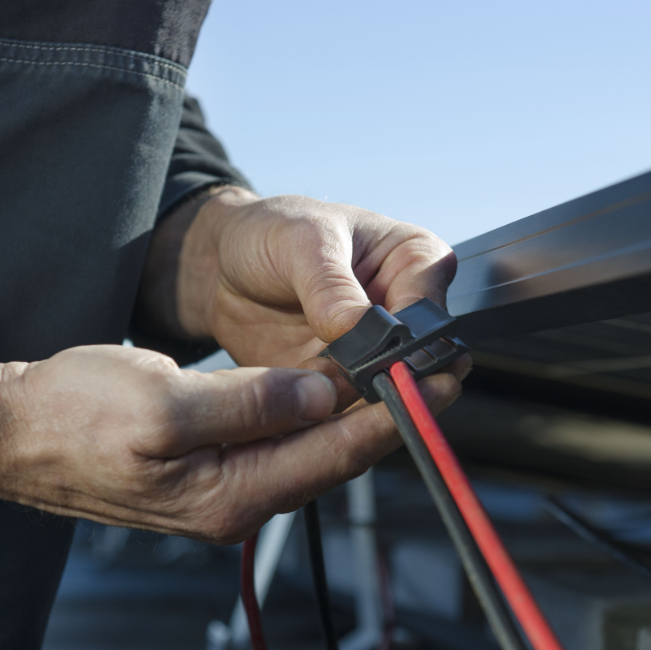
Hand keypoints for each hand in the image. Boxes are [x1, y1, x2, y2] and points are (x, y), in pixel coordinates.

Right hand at [0, 322, 452, 541]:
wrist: (13, 430)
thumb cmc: (70, 416)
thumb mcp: (160, 403)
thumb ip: (247, 404)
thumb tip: (320, 396)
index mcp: (227, 495)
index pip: (334, 454)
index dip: (393, 416)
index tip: (436, 380)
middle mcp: (234, 501)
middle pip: (331, 456)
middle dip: (384, 412)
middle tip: (433, 368)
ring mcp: (221, 487)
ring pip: (307, 447)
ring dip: (351, 409)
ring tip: (394, 367)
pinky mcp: (208, 466)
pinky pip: (276, 440)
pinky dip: (308, 409)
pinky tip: (325, 382)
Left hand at [136, 186, 469, 407]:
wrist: (222, 265)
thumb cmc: (271, 232)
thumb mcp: (300, 242)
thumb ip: (331, 285)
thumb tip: (361, 329)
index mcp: (413, 263)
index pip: (428, 313)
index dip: (408, 343)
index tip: (380, 360)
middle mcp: (402, 315)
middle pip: (414, 365)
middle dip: (387, 385)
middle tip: (355, 391)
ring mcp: (371, 355)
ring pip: (381, 398)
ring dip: (352, 407)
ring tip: (320, 401)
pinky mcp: (337, 385)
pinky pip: (340, 414)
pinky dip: (322, 418)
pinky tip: (299, 411)